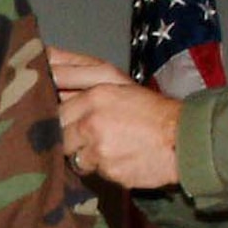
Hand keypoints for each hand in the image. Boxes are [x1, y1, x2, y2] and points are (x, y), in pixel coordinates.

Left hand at [50, 48, 180, 187]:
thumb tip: (44, 55)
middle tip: (87, 131)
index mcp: (94, 95)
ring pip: (71, 155)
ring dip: (82, 152)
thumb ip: (74, 69)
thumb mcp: (113, 78)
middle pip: (58, 134)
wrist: (183, 138)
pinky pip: (90, 171)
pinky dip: (99, 166)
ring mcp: (100, 150)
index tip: (60, 116)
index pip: (53, 109)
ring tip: (104, 144)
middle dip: (67, 134)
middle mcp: (93, 122)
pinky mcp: (109, 172)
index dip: (53, 114)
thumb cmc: (146, 107)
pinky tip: (116, 157)